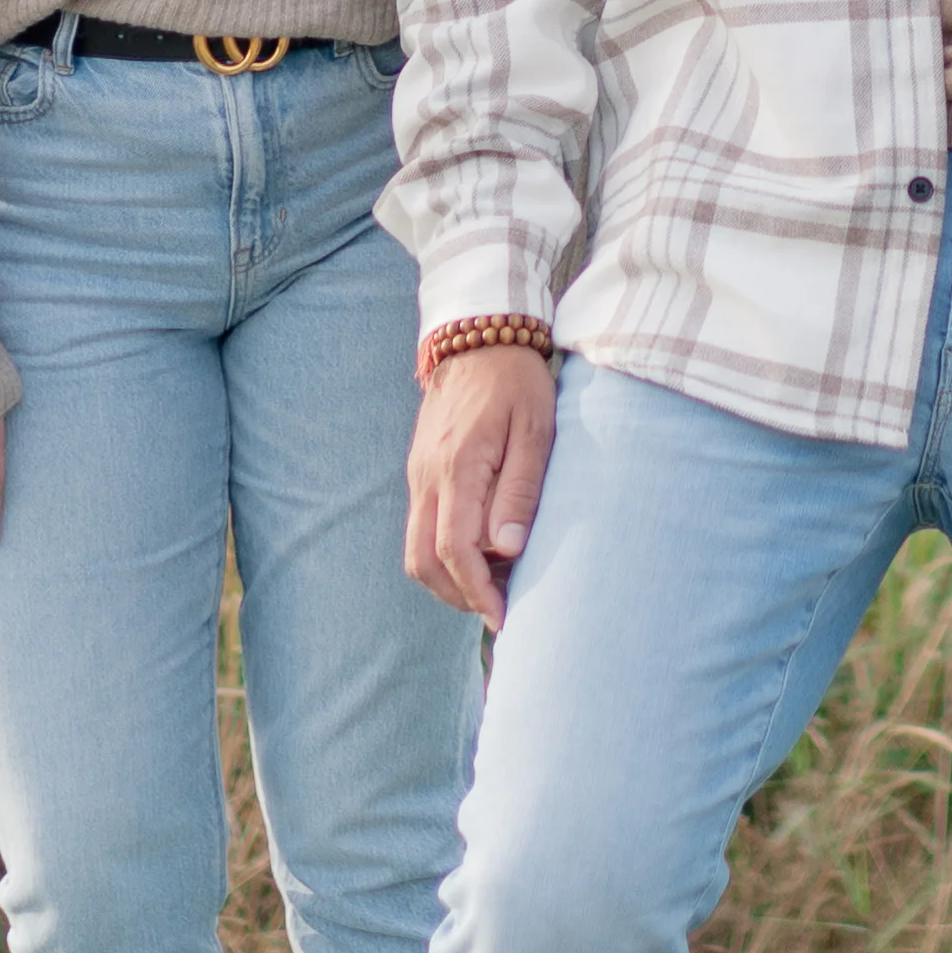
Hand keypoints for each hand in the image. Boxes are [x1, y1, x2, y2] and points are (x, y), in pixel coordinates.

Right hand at [405, 345, 556, 622]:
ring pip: (415, 550)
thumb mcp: (536, 431)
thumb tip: (507, 548)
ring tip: (494, 584)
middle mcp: (427, 477)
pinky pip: (420, 527)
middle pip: (422, 562)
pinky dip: (444, 554)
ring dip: (449, 579)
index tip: (503, 616)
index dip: (477, 591)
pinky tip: (482, 552)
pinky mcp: (420, 472)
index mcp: (457, 468)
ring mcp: (418, 475)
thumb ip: (520, 490)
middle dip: (458, 596)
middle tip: (498, 609)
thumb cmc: (516, 383)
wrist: (478, 336)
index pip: (454, 549)